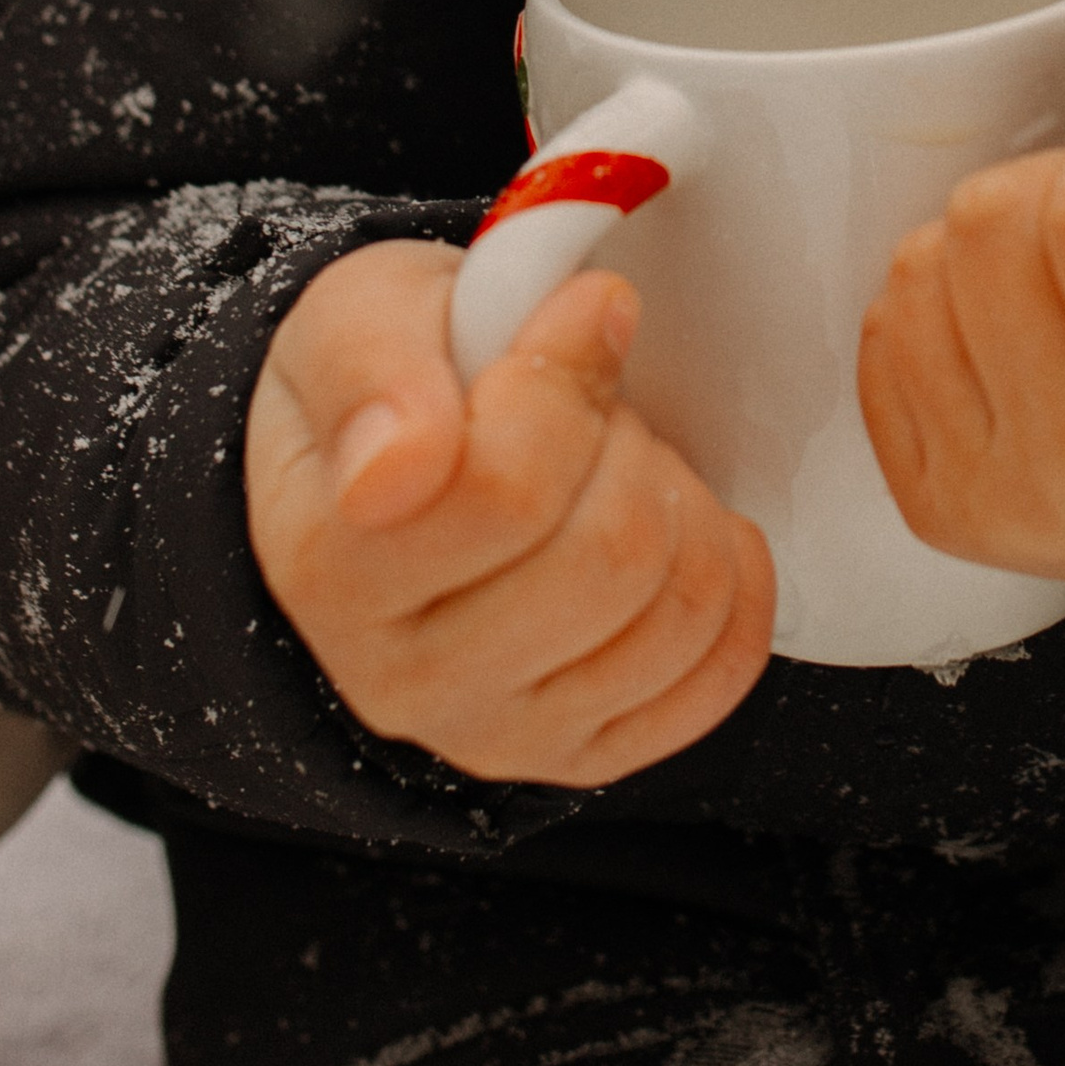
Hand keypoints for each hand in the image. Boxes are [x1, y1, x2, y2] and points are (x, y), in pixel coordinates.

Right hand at [245, 239, 774, 784]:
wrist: (395, 472)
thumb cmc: (391, 385)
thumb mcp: (356, 320)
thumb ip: (373, 369)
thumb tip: (405, 455)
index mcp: (332, 569)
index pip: (505, 491)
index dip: (566, 379)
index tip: (579, 312)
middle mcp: (404, 682)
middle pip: (609, 556)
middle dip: (625, 442)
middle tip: (590, 405)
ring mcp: (500, 733)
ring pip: (678, 608)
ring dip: (679, 500)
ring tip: (619, 463)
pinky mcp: (585, 753)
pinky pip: (720, 668)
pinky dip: (732, 574)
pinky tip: (681, 520)